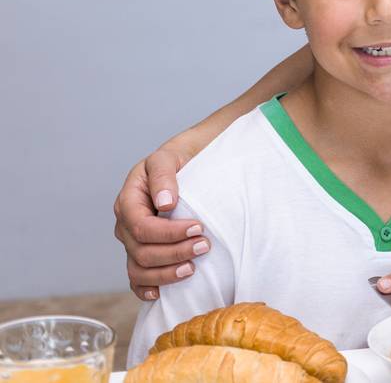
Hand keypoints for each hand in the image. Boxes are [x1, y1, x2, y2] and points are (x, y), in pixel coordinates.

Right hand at [113, 144, 208, 299]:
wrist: (189, 160)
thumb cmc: (180, 158)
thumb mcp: (169, 156)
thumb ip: (164, 175)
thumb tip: (164, 202)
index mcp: (128, 200)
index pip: (142, 226)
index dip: (169, 232)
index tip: (199, 227)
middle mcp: (126, 224)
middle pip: (142, 251)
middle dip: (174, 253)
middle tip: (204, 246)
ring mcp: (132, 242)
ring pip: (138, 269)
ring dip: (165, 273)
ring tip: (192, 268)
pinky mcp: (143, 252)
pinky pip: (137, 278)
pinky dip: (146, 289)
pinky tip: (160, 293)